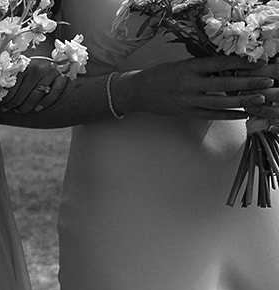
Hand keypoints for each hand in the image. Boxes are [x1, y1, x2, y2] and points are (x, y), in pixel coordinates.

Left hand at [0, 56, 71, 114]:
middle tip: (8, 109)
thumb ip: (12, 77)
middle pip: (21, 96)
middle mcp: (37, 69)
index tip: (1, 104)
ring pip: (34, 98)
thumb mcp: (22, 67)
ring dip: (25, 107)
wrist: (59, 56)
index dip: (4, 100)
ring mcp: (50, 73)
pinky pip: (53, 94)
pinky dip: (45, 103)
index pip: (10, 89)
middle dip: (12, 105)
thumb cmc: (35, 65)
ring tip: (19, 110)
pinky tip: (37, 109)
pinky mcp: (62, 77)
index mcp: (25, 66)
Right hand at [116, 56, 274, 118]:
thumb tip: (228, 67)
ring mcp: (186, 100)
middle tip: (265, 81)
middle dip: (247, 82)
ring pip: (219, 102)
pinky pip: (210, 115)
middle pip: (223, 84)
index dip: (239, 63)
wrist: (136, 92)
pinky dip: (227, 115)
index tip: (256, 62)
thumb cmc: (159, 76)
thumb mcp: (180, 65)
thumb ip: (201, 67)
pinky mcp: (185, 113)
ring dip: (241, 101)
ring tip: (258, 99)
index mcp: (187, 68)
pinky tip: (241, 114)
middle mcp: (188, 84)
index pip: (218, 64)